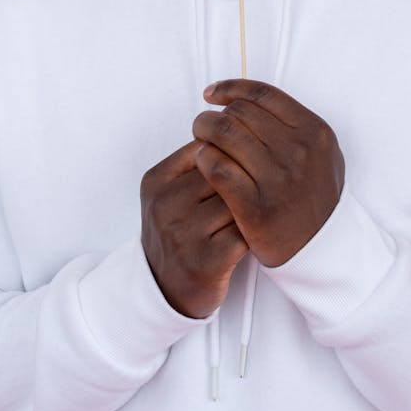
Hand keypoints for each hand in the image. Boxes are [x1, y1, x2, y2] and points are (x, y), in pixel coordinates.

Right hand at [140, 142, 248, 317]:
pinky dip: (253, 234)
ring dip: (251, 208)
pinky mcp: (204, 262)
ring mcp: (182, 234)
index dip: (230, 158)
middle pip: (224, 172)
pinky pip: (243, 233)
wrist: (163, 289)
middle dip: (243, 182)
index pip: (205, 147)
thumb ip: (197, 161)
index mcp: (156, 180)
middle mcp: (165, 204)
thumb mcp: (173, 192)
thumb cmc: (180, 230)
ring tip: (251, 216)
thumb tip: (237, 120)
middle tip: (251, 194)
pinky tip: (253, 237)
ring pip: (237, 201)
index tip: (239, 171)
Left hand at [192, 80, 344, 266]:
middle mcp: (298, 151)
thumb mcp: (322, 153)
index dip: (231, 88)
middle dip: (214, 115)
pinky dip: (204, 159)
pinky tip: (202, 162)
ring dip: (203, 132)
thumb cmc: (316, 197)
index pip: (262, 95)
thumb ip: (294, 123)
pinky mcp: (257, 207)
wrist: (322, 249)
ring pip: (224, 134)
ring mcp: (278, 179)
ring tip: (199, 140)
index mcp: (314, 131)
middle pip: (238, 113)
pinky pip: (218, 168)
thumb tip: (248, 98)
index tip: (212, 94)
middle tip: (203, 125)